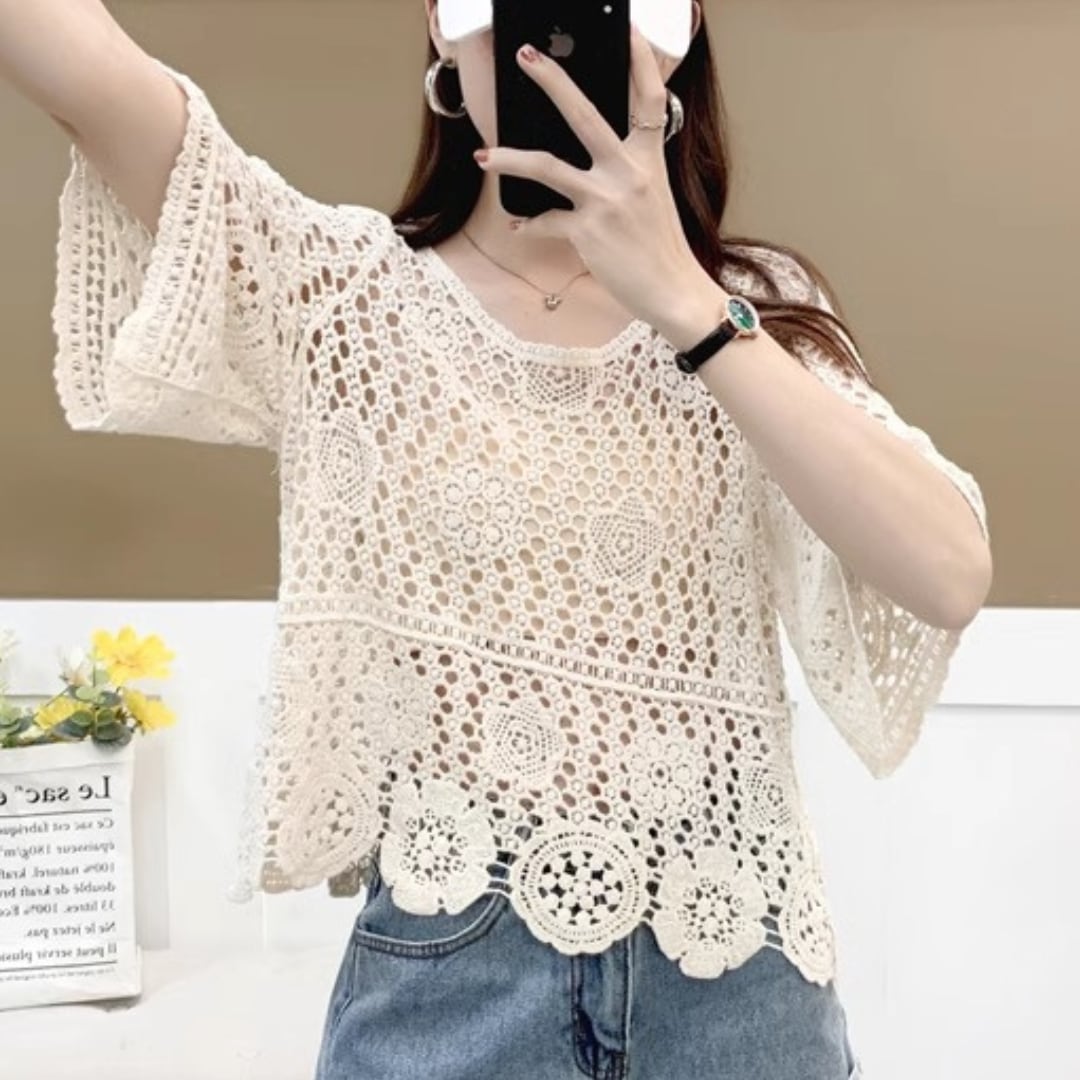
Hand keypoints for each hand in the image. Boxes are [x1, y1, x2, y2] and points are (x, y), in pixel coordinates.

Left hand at [474, 25, 724, 341]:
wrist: (674, 292)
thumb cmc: (661, 249)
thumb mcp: (653, 199)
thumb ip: (627, 172)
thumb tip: (590, 159)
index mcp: (649, 160)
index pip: (649, 98)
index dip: (640, 60)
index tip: (627, 29)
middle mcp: (628, 173)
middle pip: (584, 112)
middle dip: (552, 80)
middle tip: (526, 56)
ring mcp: (606, 201)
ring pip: (546, 165)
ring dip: (509, 159)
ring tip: (484, 155)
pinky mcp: (587, 232)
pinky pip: (546, 220)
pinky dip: (530, 224)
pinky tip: (519, 226)